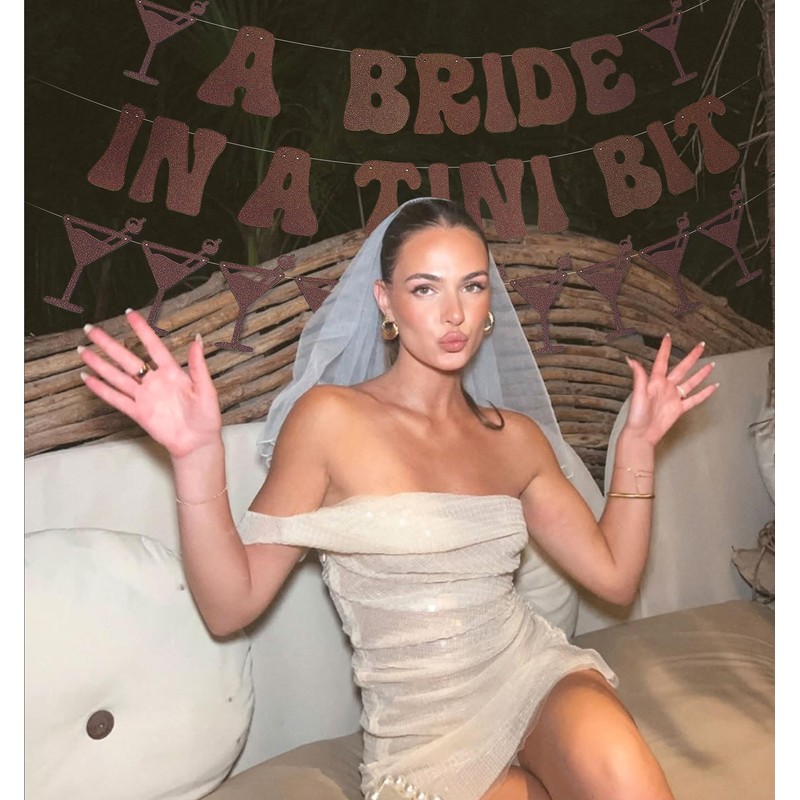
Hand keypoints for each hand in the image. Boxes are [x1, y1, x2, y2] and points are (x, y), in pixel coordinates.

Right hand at [79, 310, 221, 458]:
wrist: (197, 443)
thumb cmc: (206, 417)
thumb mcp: (206, 389)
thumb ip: (198, 365)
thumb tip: (198, 340)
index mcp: (172, 373)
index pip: (153, 346)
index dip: (141, 330)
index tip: (129, 314)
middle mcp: (154, 382)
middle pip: (127, 359)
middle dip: (109, 344)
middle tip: (91, 330)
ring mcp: (144, 397)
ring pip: (117, 377)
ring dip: (100, 364)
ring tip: (84, 351)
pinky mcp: (138, 413)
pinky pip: (117, 399)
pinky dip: (102, 390)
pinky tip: (88, 379)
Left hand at [623, 334, 717, 446]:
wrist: (642, 434)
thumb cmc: (637, 416)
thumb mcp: (637, 394)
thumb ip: (638, 376)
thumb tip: (631, 360)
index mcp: (655, 382)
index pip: (662, 361)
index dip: (665, 349)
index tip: (668, 337)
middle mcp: (666, 387)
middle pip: (682, 368)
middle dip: (692, 357)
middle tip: (701, 346)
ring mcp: (674, 397)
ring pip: (691, 382)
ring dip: (701, 373)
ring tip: (711, 364)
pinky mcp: (679, 408)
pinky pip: (695, 399)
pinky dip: (704, 393)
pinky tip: (712, 387)